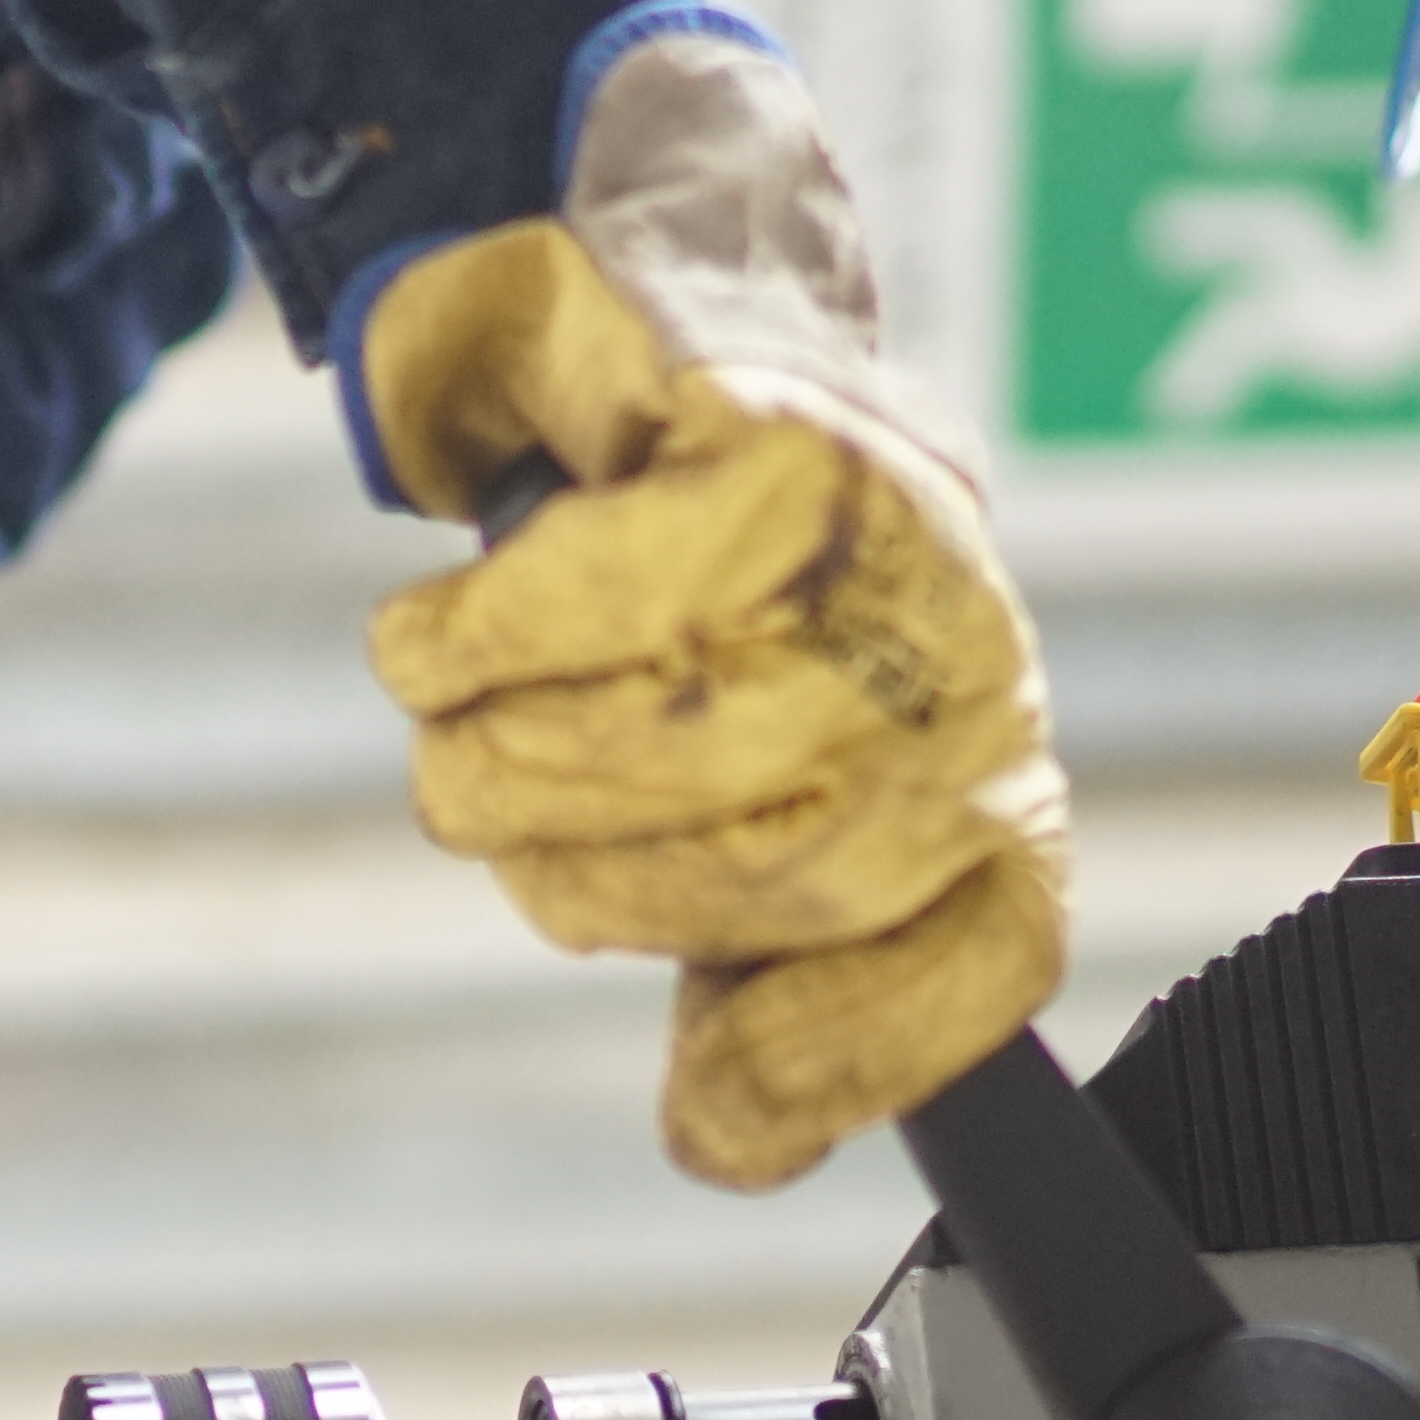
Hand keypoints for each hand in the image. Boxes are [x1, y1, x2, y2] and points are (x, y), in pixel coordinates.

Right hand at [356, 32, 1069, 1187]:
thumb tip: (719, 1141)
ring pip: (665, 742)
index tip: (714, 1107)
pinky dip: (475, 632)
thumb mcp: (742, 779)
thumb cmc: (697, 567)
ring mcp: (885, 543)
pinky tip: (434, 634)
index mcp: (985, 764)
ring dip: (501, 748)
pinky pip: (593, 595)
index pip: (975, 964)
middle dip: (579, 868)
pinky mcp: (766, 432)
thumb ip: (750, 966)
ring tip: (456, 704)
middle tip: (490, 799)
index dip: (832, 1060)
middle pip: (762, 872)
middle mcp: (964, 661)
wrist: (682, 278)